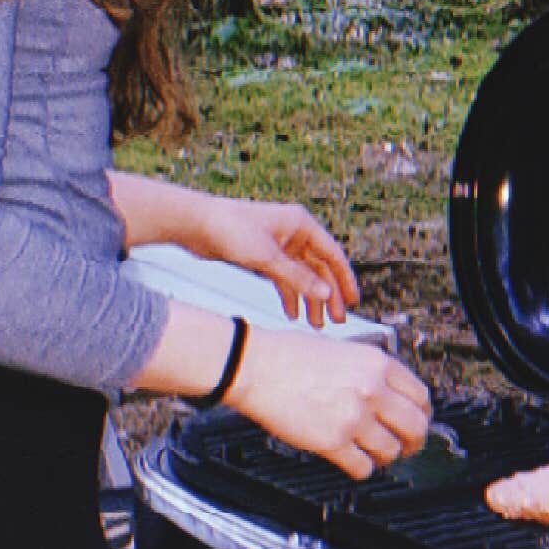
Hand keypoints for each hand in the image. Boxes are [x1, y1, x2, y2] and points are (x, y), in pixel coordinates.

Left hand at [195, 194, 359, 326]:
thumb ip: (297, 278)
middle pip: (319, 268)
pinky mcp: (263, 255)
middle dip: (327, 295)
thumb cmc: (230, 229)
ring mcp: (279, 244)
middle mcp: (293, 233)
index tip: (353, 302)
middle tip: (336, 320)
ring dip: (308, 299)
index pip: (332, 255)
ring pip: (301, 276)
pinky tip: (291, 313)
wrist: (196, 224)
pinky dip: (289, 295)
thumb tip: (325, 294)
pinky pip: (284, 278)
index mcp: (301, 224)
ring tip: (314, 324)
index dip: (344, 280)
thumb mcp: (267, 258)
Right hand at [228, 321, 431, 480]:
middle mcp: (371, 390)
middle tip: (407, 446)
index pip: (421, 395)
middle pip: (415, 426)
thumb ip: (369, 372)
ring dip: (385, 457)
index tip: (417, 420)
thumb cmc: (289, 356)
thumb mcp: (342, 350)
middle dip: (414, 441)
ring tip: (374, 453)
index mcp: (376, 364)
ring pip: (391, 451)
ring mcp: (353, 417)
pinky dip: (362, 469)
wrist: (255, 366)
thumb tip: (389, 395)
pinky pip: (363, 468)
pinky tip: (354, 461)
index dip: (422, 413)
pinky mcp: (333, 441)